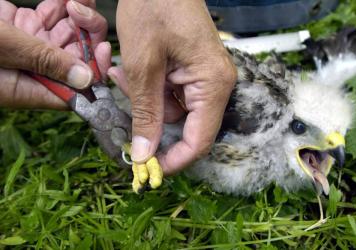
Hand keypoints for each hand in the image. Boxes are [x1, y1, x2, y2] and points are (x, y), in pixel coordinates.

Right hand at [0, 0, 110, 108]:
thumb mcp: (7, 51)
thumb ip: (46, 62)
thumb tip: (85, 79)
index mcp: (30, 88)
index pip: (74, 90)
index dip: (94, 72)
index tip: (102, 49)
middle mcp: (33, 71)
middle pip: (74, 59)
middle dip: (87, 36)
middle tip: (86, 14)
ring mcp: (27, 48)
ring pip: (64, 36)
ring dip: (76, 18)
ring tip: (81, 0)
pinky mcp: (19, 28)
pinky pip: (47, 20)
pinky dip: (57, 8)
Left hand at [110, 0, 236, 174]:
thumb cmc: (156, 7)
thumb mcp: (143, 65)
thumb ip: (145, 113)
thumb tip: (144, 153)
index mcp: (213, 85)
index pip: (199, 140)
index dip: (174, 161)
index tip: (147, 169)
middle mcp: (215, 85)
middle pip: (184, 126)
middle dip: (150, 119)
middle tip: (125, 100)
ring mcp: (204, 78)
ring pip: (171, 110)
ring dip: (144, 100)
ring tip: (125, 73)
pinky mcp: (192, 71)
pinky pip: (169, 94)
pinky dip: (148, 88)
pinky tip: (132, 69)